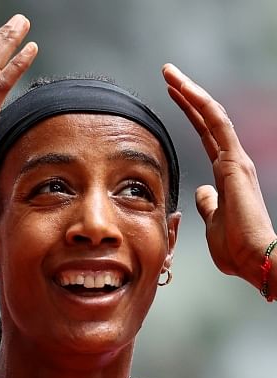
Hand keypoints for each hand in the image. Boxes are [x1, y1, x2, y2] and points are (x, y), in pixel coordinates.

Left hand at [164, 64, 276, 289]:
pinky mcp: (236, 163)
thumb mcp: (212, 224)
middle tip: (168, 73)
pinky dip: (201, 104)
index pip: (205, 135)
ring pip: (212, 115)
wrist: (255, 259)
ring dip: (190, 91)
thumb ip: (208, 205)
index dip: (188, 114)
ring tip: (170, 73)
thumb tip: (201, 192)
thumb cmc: (237, 249)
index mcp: (226, 174)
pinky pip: (218, 125)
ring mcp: (236, 160)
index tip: (170, 96)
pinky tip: (185, 88)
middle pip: (207, 119)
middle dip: (187, 95)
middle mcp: (233, 161)